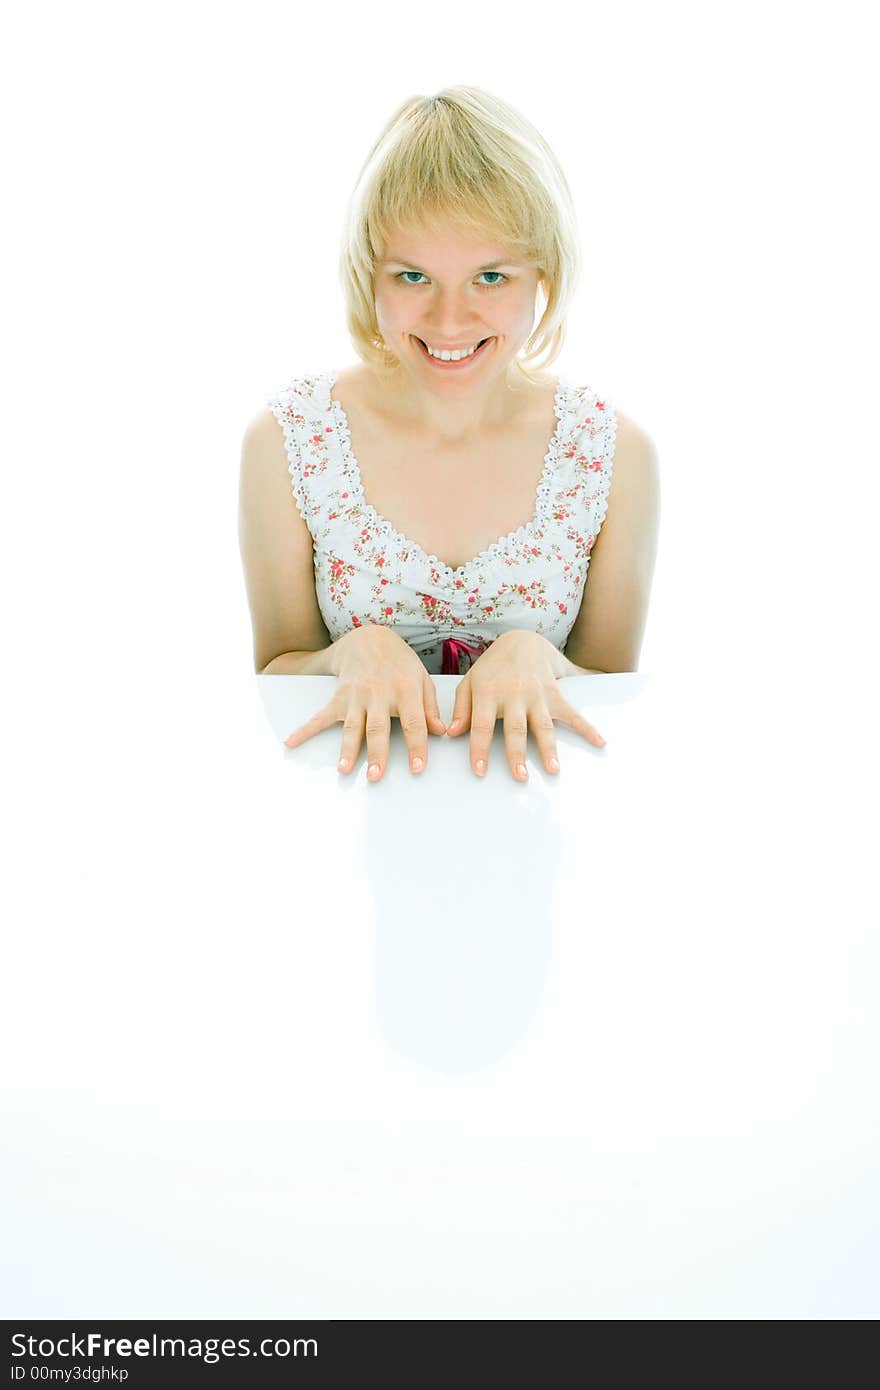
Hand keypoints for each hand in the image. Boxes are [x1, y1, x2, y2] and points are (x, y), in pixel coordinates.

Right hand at [283, 625, 446, 780]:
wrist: (369, 639)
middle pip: (378, 728)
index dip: (417, 746)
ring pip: (352, 725)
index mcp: (405, 690)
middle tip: (375, 776)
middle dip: (376, 753)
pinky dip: (305, 729)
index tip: (418, 768)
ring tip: (344, 769)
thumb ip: (430, 707)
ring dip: (347, 749)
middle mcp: (379, 693)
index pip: (414, 722)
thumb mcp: (422, 678)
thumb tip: (441, 732)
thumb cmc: (400, 663)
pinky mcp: (339, 697)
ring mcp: (356, 695)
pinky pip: (321, 715)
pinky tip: (292, 742)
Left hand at [445, 630, 606, 779]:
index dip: (479, 749)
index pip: (481, 724)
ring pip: (543, 724)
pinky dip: (588, 728)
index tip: (479, 771)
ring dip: (549, 748)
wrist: (522, 641)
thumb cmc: (493, 668)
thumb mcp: (470, 681)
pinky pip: (572, 713)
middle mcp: (514, 694)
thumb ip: (461, 708)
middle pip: (515, 728)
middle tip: (520, 777)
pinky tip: (599, 742)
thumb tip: (452, 733)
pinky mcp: (555, 694)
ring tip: (552, 769)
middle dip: (518, 754)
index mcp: (489, 692)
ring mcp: (537, 694)